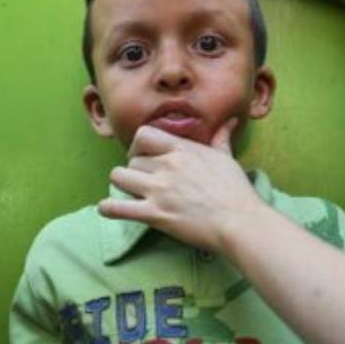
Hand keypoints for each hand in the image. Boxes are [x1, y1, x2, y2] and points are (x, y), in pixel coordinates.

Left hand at [99, 119, 267, 253]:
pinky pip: (118, 208)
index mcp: (182, 149)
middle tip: (142, 180)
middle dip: (135, 170)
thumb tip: (231, 121)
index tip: (144, 156)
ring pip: (120, 177)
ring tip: (129, 192)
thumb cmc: (235, 191)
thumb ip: (221, 138)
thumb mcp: (226, 158)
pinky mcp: (155, 215)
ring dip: (122, 184)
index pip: (144, 135)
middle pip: (132, 160)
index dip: (139, 146)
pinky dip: (108, 209)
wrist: (239, 222)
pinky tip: (105, 209)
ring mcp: (159, 190)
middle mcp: (167, 166)